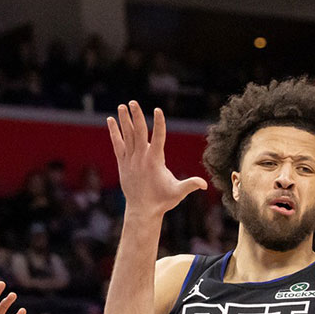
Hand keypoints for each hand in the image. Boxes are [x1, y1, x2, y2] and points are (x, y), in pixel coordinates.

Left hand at [107, 101, 206, 217]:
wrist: (142, 211)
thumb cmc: (162, 201)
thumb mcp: (178, 192)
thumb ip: (190, 185)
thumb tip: (203, 184)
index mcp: (155, 161)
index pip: (158, 138)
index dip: (159, 123)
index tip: (158, 110)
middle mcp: (141, 157)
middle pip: (139, 132)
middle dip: (136, 116)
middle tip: (133, 102)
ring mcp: (130, 160)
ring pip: (127, 136)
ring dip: (125, 120)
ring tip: (122, 106)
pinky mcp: (122, 163)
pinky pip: (117, 144)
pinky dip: (114, 132)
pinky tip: (111, 120)